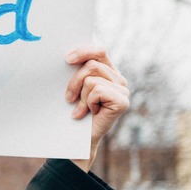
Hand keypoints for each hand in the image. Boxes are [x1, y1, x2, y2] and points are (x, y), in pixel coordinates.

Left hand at [64, 45, 128, 170]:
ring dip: (81, 96)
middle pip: (91, 65)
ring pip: (91, 79)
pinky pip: (97, 90)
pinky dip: (88, 103)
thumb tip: (69, 56)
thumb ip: (78, 70)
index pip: (99, 51)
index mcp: (109, 72)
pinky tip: (91, 113)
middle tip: (68, 97)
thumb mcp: (76, 87)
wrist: (79, 138)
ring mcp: (123, 91)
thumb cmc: (75, 111)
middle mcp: (119, 79)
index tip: (67, 59)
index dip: (83, 51)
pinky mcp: (122, 101)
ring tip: (81, 108)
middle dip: (74, 81)